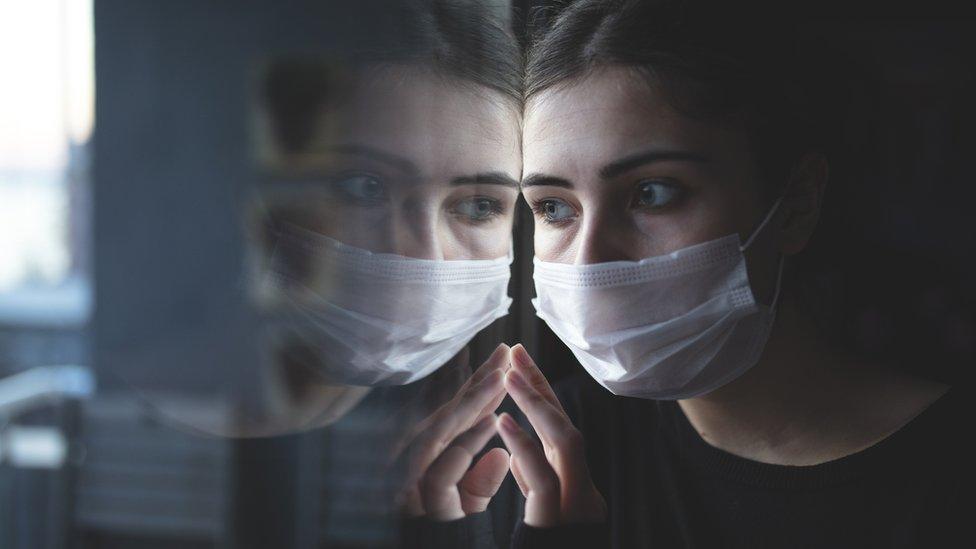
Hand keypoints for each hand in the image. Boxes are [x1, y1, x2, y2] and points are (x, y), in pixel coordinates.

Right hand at [393, 343, 512, 520]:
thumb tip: (500, 452)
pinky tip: (488, 422)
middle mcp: (416, 462)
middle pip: (448, 416)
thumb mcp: (468, 505)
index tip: (503, 361)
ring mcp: (408, 480)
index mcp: (432, 459)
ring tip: (499, 380)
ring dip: (471, 405)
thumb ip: (481, 479)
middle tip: (504, 354)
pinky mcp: (410, 502)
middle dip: (478, 383)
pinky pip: (436, 473)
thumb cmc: (446, 535)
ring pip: (442, 434)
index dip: (478, 387)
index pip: (456, 416)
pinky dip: (462, 449)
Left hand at [496, 344, 605, 526]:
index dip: (540, 391)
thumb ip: (533, 481)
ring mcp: (575, 504)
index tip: (518, 359)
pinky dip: (525, 446)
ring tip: (509, 376)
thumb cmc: (545, 547)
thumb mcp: (540, 511)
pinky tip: (503, 421)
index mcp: (570, 483)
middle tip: (516, 351)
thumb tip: (517, 456)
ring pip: (564, 442)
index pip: (556, 428)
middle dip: (540, 385)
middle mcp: (580, 487)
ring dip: (536, 405)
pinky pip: (545, 478)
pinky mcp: (560, 522)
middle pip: (563, 424)